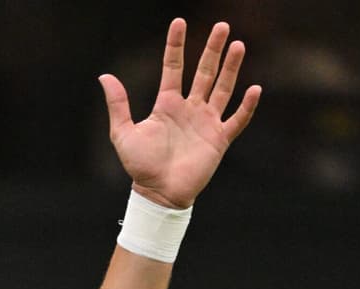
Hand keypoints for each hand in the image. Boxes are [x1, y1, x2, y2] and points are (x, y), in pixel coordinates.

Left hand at [100, 18, 261, 207]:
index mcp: (167, 104)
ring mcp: (206, 122)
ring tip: (238, 45)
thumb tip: (104, 76)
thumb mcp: (123, 133)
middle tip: (221, 26)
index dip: (176, 45)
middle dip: (212, 49)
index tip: (179, 22)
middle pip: (204, 72)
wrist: (158, 194)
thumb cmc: (140, 166)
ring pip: (222, 89)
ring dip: (231, 68)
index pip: (174, 67)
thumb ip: (118, 104)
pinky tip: (255, 88)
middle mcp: (189, 109)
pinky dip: (247, 106)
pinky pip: (237, 119)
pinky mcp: (219, 139)